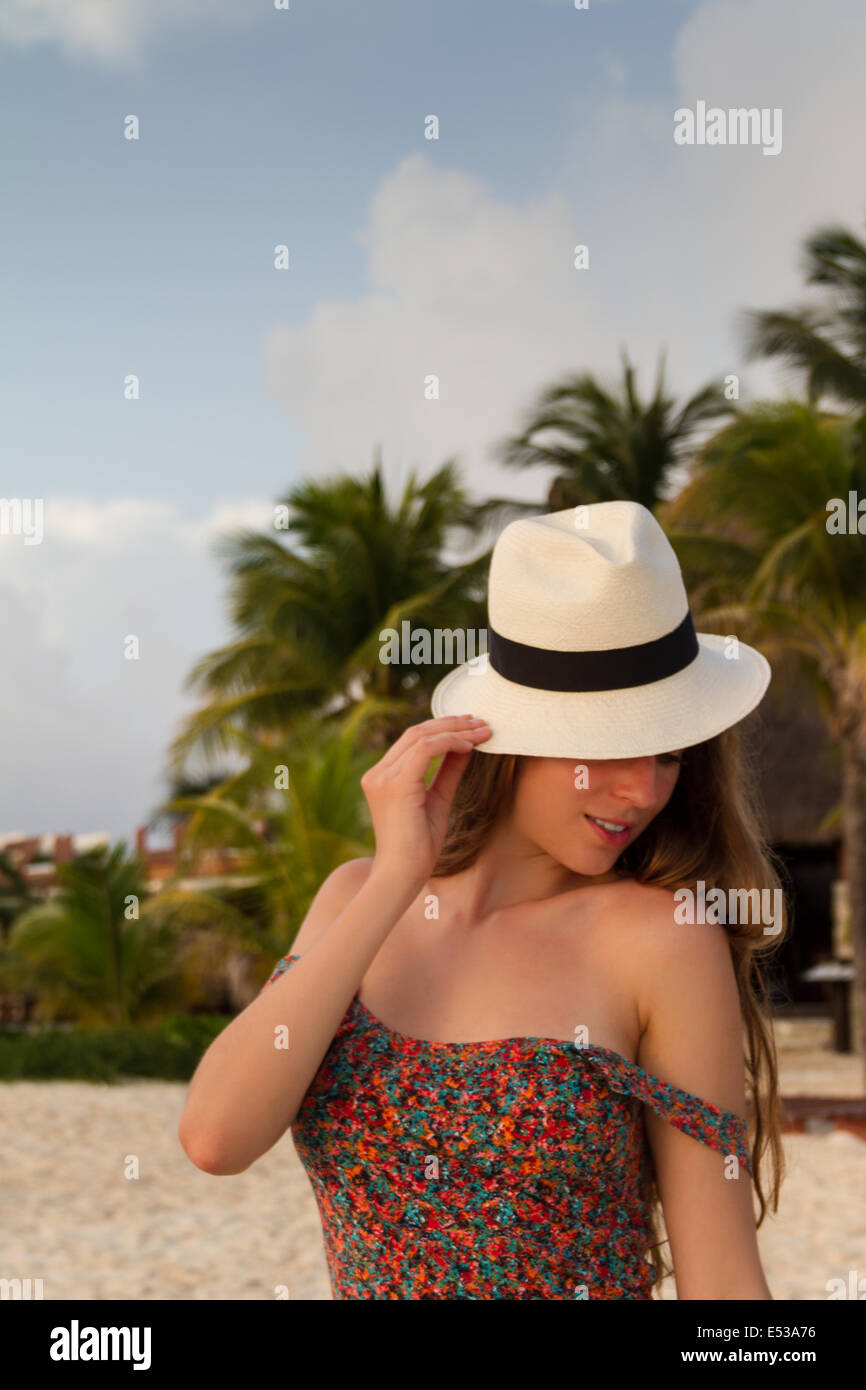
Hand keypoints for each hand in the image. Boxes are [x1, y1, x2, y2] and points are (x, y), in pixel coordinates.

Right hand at [361, 714, 491, 893]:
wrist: (402, 875)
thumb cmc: (419, 846)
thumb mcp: (438, 800)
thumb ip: (449, 772)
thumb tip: (467, 746)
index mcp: (382, 776)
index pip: (413, 739)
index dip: (443, 727)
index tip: (472, 727)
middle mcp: (378, 773)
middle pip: (416, 731)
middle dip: (452, 723)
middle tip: (482, 722)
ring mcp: (383, 777)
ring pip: (421, 736)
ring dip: (456, 729)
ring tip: (483, 731)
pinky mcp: (395, 784)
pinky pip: (426, 750)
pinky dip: (450, 743)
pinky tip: (470, 747)